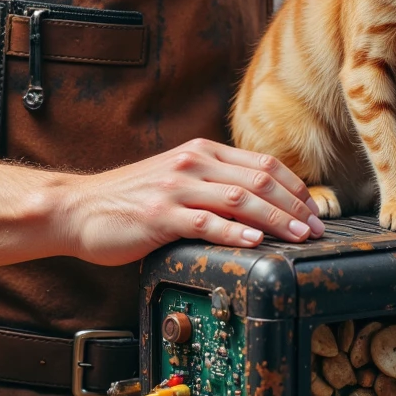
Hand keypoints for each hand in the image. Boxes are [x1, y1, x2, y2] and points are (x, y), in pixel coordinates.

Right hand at [59, 138, 325, 266]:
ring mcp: (176, 189)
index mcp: (200, 153)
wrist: (78, 208)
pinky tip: (256, 242)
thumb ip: (211, 184)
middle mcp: (192, 164)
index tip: (314, 210)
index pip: (261, 164)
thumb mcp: (175, 180)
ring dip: (276, 219)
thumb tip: (256, 204)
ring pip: (240, 199)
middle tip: (318, 230)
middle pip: (259, 180)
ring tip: (299, 237)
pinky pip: (206, 223)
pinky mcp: (160, 216)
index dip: (295, 187)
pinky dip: (235, 232)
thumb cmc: (127, 200)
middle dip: (295, 205)